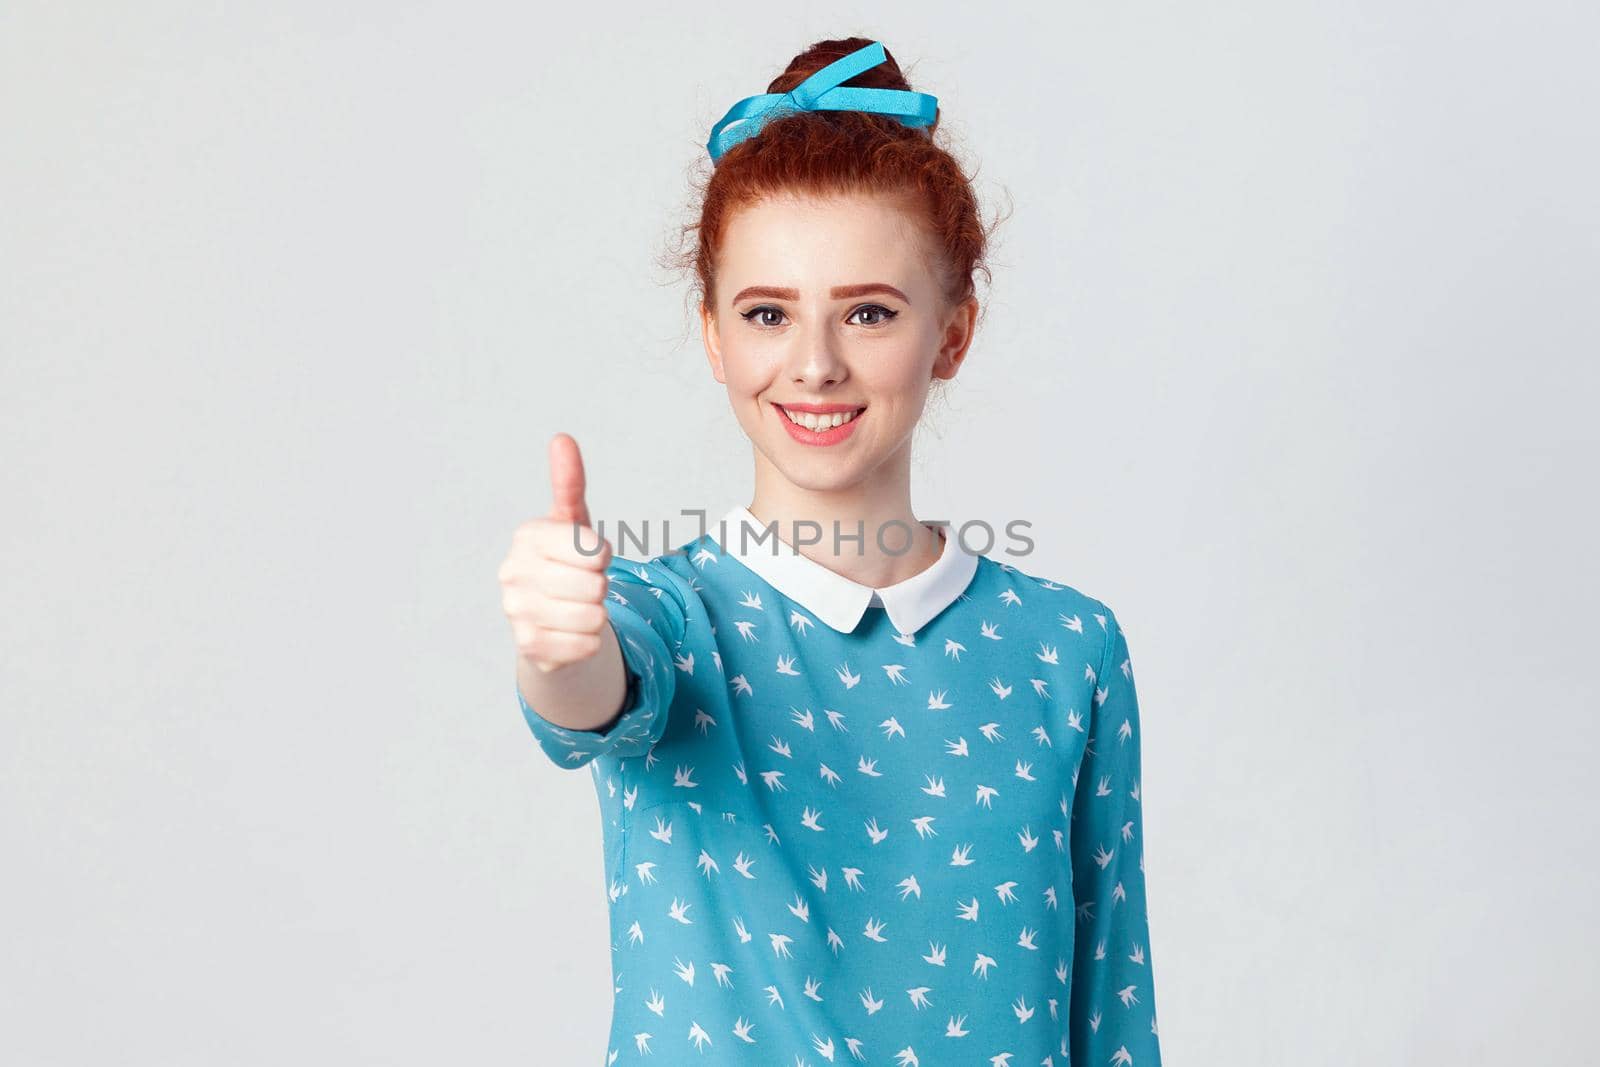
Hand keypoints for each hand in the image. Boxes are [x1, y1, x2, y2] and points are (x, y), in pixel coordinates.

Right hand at [498, 432, 613, 672]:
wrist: (548, 619)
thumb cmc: (565, 563)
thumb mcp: (572, 521)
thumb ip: (569, 483)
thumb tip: (562, 439)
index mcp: (528, 536)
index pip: (593, 550)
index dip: (602, 556)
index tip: (589, 557)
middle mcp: (513, 572)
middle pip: (595, 586)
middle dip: (600, 587)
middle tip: (582, 585)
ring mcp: (516, 611)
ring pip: (592, 617)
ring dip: (597, 615)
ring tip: (578, 607)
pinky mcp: (528, 646)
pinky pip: (585, 645)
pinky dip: (589, 641)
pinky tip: (571, 631)